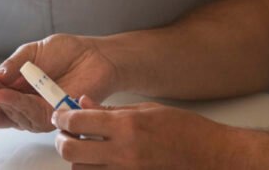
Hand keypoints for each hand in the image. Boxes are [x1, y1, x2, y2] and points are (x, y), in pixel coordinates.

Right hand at [0, 34, 118, 130]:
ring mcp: (38, 112)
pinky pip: (31, 115)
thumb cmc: (66, 52)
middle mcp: (23, 105)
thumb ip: (13, 64)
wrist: (95, 54)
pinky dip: (17, 105)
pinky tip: (6, 96)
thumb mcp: (32, 52)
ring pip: (11, 118)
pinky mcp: (53, 115)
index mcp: (14, 90)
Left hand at [52, 97, 235, 168]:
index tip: (61, 115)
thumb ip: (112, 109)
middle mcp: (123, 151)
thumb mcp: (147, 109)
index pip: (79, 120)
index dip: (63, 117)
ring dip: (78, 156)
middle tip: (66, 132)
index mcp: (128, 125)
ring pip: (81, 168)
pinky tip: (101, 159)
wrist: (208, 155)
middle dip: (63, 139)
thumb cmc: (184, 129)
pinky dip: (94, 168)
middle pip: (71, 149)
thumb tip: (84, 103)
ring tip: (87, 146)